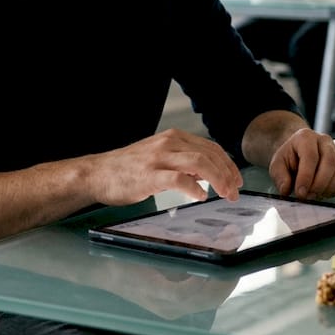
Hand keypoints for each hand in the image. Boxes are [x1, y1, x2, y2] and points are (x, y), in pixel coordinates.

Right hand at [88, 129, 242, 205]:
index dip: (228, 165)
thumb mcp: (160, 158)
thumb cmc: (128, 169)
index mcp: (173, 138)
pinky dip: (194, 188)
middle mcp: (168, 143)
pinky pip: (179, 179)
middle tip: (235, 193)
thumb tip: (208, 172)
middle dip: (228, 175)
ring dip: (218, 180)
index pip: (211, 148)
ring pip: (199, 163)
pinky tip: (200, 196)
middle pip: (209, 155)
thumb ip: (183, 162)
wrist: (98, 173)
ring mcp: (159, 158)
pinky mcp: (149, 175)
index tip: (236, 180)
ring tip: (224, 194)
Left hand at [268, 128, 334, 199]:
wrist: (298, 153)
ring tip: (317, 194)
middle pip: (330, 161)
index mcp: (306, 137)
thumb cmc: (290, 157)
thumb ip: (279, 176)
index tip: (301, 192)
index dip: (306, 177)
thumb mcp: (277, 165)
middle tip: (309, 196)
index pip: (310, 156)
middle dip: (320, 184)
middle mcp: (324, 141)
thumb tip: (286, 188)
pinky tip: (327, 191)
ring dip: (330, 187)